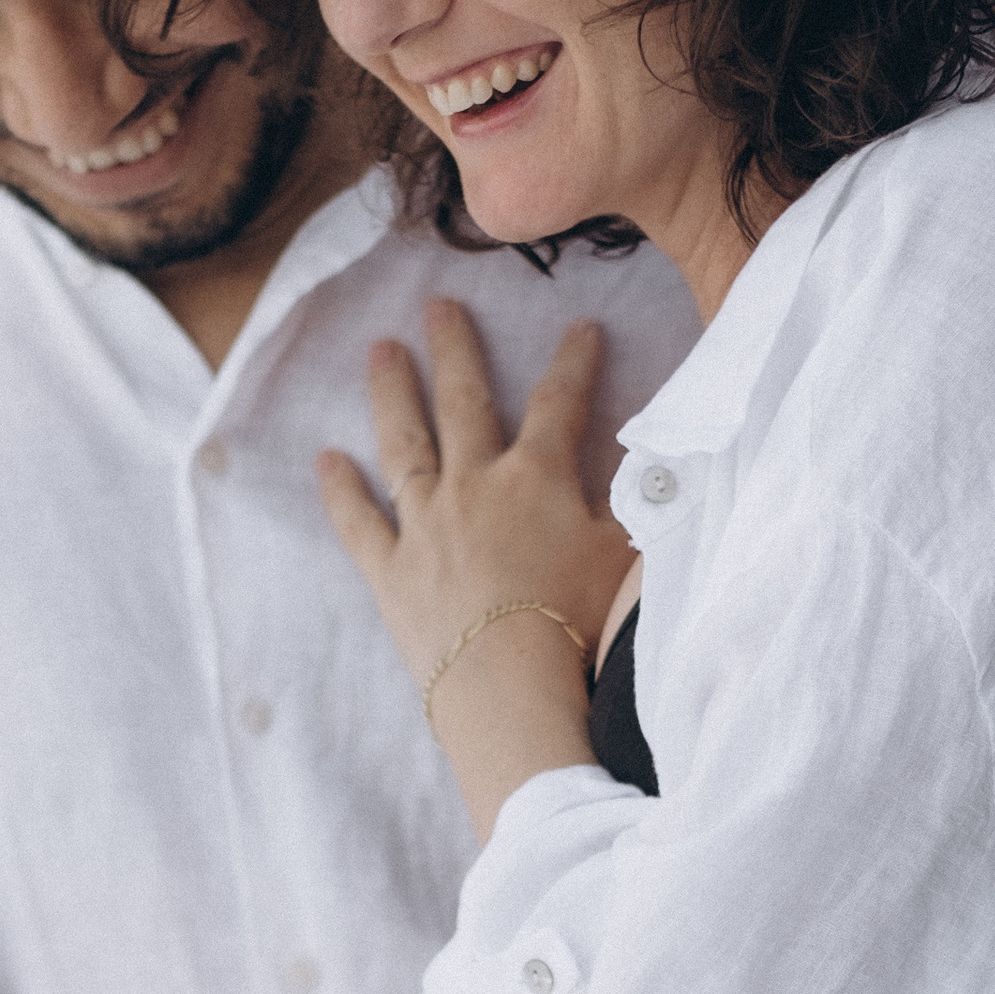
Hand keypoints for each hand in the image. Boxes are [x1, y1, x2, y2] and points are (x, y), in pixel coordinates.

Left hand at [319, 306, 634, 823]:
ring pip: (406, 445)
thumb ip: (641, 504)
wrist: (513, 688)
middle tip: (440, 305)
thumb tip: (668, 464)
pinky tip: (326, 459)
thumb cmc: (582, 626)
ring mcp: (427, 526)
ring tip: (381, 351)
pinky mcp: (392, 573)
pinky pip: (360, 522)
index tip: (582, 325)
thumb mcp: (630, 557)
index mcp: (539, 477)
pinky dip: (341, 490)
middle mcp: (476, 486)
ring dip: (392, 393)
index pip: (562, 403)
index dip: (575, 361)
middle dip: (456, 349)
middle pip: (466, 403)